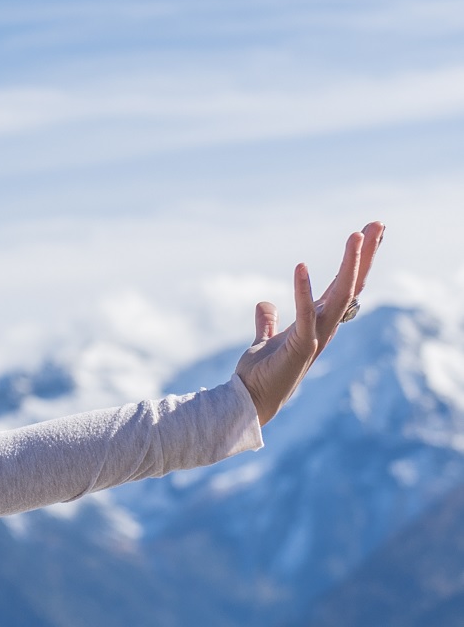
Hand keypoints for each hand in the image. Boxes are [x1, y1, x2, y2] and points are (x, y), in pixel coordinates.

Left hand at [236, 222, 382, 424]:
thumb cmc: (261, 373)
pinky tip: (302, 265)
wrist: (249, 402)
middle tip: (378, 224)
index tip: (367, 234)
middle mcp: (323, 327)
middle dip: (365, 255)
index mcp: (318, 322)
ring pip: (341, 296)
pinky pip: (305, 314)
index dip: (356, 261)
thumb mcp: (265, 340)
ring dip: (350, 265)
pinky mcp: (300, 346)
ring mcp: (315, 336)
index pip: (343, 286)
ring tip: (358, 235)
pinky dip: (304, 290)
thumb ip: (268, 322)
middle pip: (351, 285)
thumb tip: (264, 303)